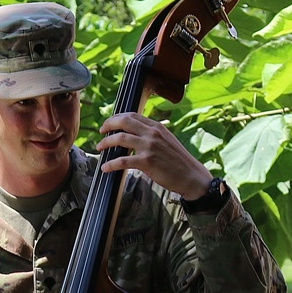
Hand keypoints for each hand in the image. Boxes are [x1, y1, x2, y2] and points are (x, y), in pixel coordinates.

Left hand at [95, 112, 211, 199]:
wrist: (191, 177)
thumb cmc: (179, 162)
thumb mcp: (168, 141)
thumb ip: (153, 136)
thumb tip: (137, 135)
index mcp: (157, 127)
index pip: (132, 115)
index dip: (117, 118)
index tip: (109, 124)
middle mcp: (152, 133)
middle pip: (123, 121)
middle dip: (108, 125)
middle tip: (101, 132)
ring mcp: (149, 147)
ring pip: (120, 138)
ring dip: (106, 143)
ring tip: (99, 149)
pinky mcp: (147, 162)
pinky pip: (122, 161)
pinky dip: (111, 164)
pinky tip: (105, 168)